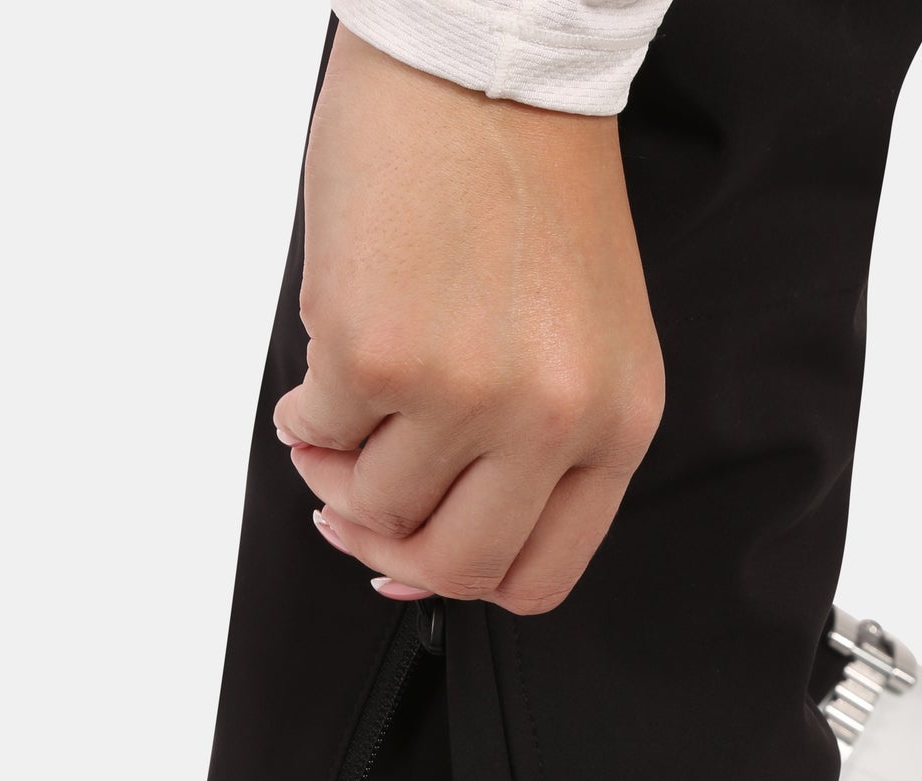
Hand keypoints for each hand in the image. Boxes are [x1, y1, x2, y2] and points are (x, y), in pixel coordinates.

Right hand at [276, 27, 664, 612]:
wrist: (487, 59)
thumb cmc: (527, 185)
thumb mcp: (577, 340)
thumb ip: (526, 452)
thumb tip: (407, 553)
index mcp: (617, 422)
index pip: (541, 574)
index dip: (462, 579)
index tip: (413, 555)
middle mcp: (555, 419)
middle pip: (460, 566)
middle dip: (390, 549)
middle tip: (352, 508)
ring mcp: (470, 393)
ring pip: (376, 503)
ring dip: (337, 468)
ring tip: (338, 407)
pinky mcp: (381, 354)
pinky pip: (319, 433)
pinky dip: (304, 412)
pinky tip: (322, 359)